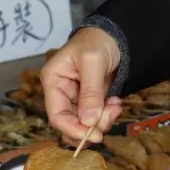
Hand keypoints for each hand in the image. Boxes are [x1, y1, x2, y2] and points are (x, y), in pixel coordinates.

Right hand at [41, 27, 123, 144]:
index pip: (57, 115)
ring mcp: (75, 99)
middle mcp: (61, 93)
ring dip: (103, 120)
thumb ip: (90, 92)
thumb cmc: (97, 41)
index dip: (73, 129)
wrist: (113, 34)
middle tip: (111, 115)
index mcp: (53, 82)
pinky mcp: (89, 101)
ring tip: (115, 104)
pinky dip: (108, 114)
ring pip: (85, 124)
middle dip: (92, 125)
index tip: (94, 135)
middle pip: (71, 123)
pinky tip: (115, 102)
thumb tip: (88, 121)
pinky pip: (96, 117)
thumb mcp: (93, 62)